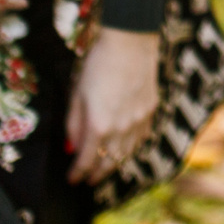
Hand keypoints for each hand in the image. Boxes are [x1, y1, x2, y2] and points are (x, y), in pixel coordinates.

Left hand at [67, 27, 160, 183]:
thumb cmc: (98, 64)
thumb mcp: (77, 93)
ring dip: (114, 164)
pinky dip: (130, 148)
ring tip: (105, 169)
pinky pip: (140, 138)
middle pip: (108, 163)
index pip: (86, 160)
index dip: (78, 173)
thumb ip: (73, 123)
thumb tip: (72, 146)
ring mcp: (139, 121)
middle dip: (96, 175)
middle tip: (88, 181)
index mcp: (99, 126)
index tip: (72, 179)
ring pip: (127, 153)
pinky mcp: (151, 111)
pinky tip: (125, 148)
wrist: (131, 42)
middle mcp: (121, 129)